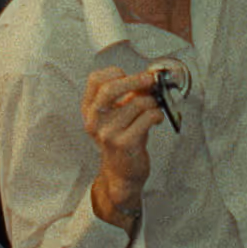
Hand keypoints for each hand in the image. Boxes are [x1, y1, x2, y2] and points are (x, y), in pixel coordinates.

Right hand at [82, 67, 159, 226]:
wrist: (122, 174)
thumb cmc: (123, 140)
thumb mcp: (117, 115)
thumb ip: (126, 95)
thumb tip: (146, 78)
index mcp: (89, 110)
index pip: (95, 80)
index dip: (114, 73)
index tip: (128, 74)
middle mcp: (94, 121)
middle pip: (110, 88)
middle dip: (135, 80)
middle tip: (150, 80)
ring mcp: (108, 133)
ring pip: (137, 103)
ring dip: (152, 102)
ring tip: (154, 108)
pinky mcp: (125, 143)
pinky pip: (147, 117)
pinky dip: (157, 114)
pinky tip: (156, 119)